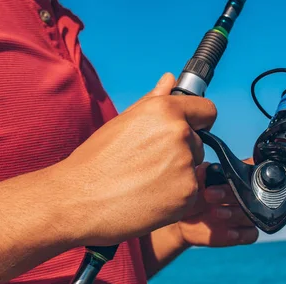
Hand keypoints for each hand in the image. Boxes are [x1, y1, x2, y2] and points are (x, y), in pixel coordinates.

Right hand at [50, 73, 216, 246]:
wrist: (78, 200)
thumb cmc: (95, 162)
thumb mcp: (122, 122)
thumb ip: (152, 101)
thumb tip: (170, 80)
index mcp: (164, 110)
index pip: (207, 110)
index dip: (198, 121)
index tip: (189, 130)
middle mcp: (179, 134)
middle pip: (198, 142)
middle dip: (182, 152)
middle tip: (148, 164)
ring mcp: (185, 165)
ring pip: (194, 168)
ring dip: (178, 175)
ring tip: (145, 182)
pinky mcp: (187, 194)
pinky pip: (190, 192)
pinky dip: (175, 198)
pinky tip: (149, 198)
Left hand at [175, 161, 258, 247]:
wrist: (186, 223)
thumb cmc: (191, 200)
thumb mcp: (192, 189)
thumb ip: (199, 178)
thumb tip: (204, 167)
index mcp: (234, 184)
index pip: (243, 179)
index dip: (230, 182)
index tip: (210, 189)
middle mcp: (243, 199)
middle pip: (248, 196)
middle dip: (229, 196)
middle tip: (209, 196)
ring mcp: (244, 217)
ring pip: (250, 215)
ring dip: (235, 214)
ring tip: (216, 213)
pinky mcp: (243, 234)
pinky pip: (251, 234)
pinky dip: (243, 234)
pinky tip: (230, 233)